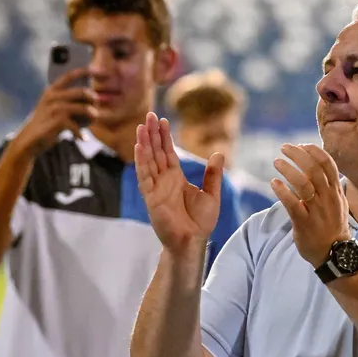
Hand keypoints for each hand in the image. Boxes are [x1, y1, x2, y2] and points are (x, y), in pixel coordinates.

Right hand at [13, 68, 95, 155]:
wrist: (30, 140)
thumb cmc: (47, 123)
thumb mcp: (54, 107)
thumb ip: (68, 99)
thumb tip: (94, 97)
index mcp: (52, 90)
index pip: (70, 75)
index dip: (87, 71)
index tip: (103, 73)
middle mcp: (52, 96)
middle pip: (82, 92)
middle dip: (94, 100)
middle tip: (96, 110)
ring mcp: (54, 108)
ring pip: (84, 108)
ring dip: (92, 116)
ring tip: (92, 122)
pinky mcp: (57, 121)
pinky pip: (78, 126)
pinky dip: (82, 134)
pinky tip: (82, 138)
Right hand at [135, 112, 224, 251]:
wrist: (192, 241)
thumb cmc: (200, 222)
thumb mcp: (211, 194)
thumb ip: (213, 174)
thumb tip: (219, 153)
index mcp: (176, 178)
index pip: (167, 153)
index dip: (164, 137)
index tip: (161, 120)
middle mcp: (164, 181)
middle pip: (156, 152)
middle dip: (152, 134)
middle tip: (149, 115)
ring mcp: (156, 188)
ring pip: (148, 161)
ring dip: (144, 143)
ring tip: (142, 126)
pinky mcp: (151, 198)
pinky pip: (144, 177)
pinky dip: (141, 162)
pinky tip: (139, 147)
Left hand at [271, 143, 350, 267]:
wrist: (334, 254)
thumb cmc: (332, 226)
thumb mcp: (337, 203)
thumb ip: (329, 185)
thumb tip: (316, 165)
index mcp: (336, 192)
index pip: (328, 164)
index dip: (314, 151)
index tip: (301, 145)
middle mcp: (328, 199)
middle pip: (314, 169)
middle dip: (298, 155)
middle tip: (284, 148)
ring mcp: (317, 211)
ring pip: (303, 184)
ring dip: (288, 170)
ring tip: (277, 162)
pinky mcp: (304, 223)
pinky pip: (292, 204)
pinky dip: (282, 191)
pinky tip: (274, 183)